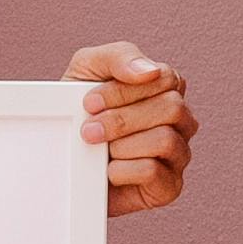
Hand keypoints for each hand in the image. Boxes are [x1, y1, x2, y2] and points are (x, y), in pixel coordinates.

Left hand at [70, 43, 196, 216]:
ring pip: (165, 140)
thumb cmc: (79, 110)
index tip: (89, 102)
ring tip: (100, 150)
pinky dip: (123, 170)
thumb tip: (149, 70)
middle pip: (172, 108)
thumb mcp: (88, 69)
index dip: (125, 90)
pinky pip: (153, 172)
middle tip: (89, 130)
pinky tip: (109, 171)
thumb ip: (119, 56)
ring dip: (122, 144)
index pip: (166, 78)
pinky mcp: (169, 187)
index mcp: (166, 88)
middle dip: (121, 119)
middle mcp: (180, 120)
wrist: (62, 160)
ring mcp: (178, 154)